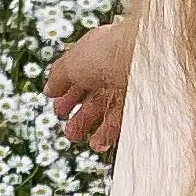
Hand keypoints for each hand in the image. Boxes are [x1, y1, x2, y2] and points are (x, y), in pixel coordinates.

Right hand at [44, 10, 135, 153]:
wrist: (146, 60)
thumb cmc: (110, 52)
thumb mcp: (72, 62)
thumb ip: (59, 77)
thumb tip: (49, 90)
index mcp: (100, 52)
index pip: (82, 75)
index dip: (67, 93)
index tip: (59, 108)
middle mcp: (117, 69)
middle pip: (95, 96)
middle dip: (79, 115)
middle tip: (69, 130)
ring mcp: (132, 87)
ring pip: (109, 111)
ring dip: (90, 127)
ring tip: (76, 138)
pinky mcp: (144, 104)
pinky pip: (124, 121)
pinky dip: (108, 134)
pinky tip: (97, 143)